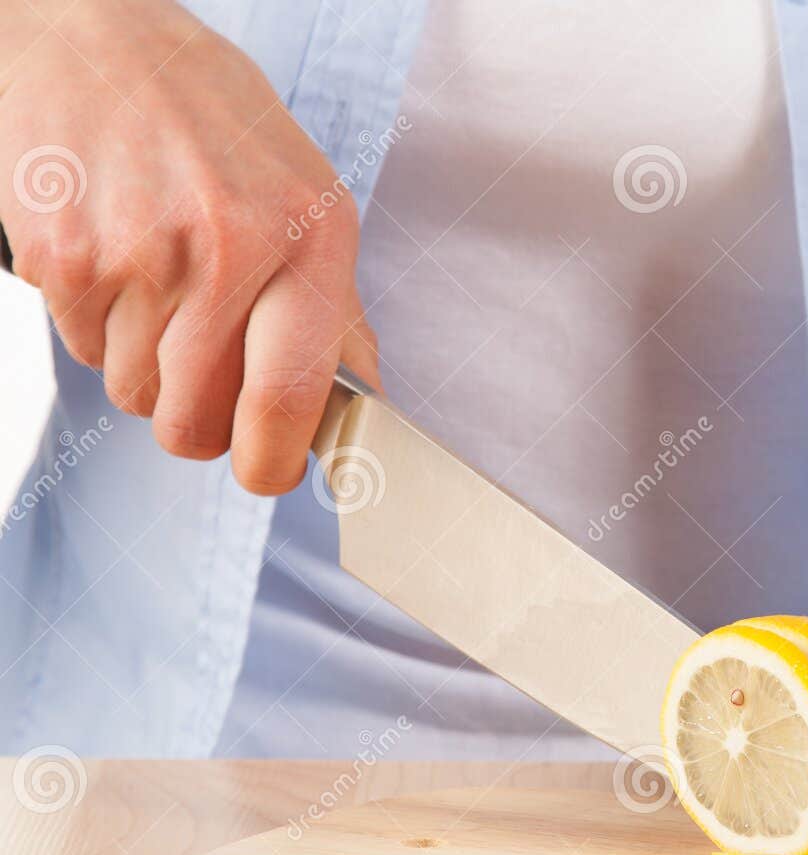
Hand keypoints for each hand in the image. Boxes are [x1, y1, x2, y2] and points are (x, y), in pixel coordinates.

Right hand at [0, 0, 378, 492]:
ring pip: (133, 392)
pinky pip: (80, 346)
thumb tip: (361, 405)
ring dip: (142, 363)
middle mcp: (228, 247)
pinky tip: (114, 255)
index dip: (272, 461)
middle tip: (199, 377)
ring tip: (157, 283)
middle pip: (196, 419)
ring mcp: (138, 252)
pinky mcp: (61, 253)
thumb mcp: (307, 200)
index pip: (290, 395)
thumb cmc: (214, 124)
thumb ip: (337, 312)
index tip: (265, 473)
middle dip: (196, 422)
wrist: (93, 36)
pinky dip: (96, 323)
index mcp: (306, 238)